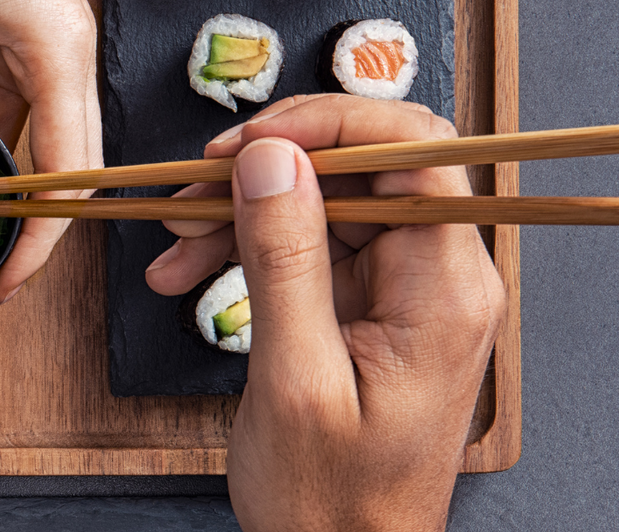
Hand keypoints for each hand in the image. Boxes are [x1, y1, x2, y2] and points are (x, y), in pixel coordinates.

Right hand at [145, 95, 505, 531]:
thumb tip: (270, 159)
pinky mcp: (372, 306)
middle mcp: (438, 278)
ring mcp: (405, 290)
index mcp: (444, 289)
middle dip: (264, 171)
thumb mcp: (294, 378)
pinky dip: (247, 250)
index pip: (410, 150)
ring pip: (323, 204)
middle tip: (191, 193)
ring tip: (174, 243)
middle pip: (358, 171)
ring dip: (241, 214)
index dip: (326, 124)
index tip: (249, 140)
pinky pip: (309, 247)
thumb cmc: (333, 499)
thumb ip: (283, 260)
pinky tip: (191, 271)